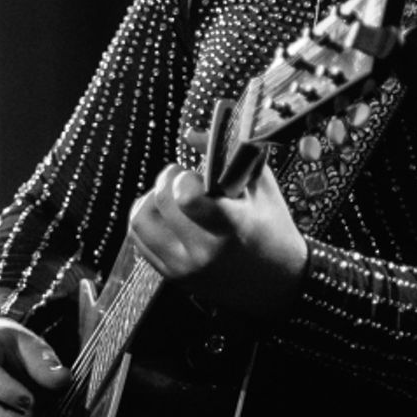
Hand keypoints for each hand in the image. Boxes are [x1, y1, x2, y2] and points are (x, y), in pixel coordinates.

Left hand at [128, 161, 307, 320]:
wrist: (278, 282)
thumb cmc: (273, 230)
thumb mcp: (261, 187)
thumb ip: (228, 154)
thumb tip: (191, 134)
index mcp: (231, 227)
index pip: (187, 198)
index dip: (184, 178)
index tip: (195, 175)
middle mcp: (204, 251)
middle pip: (160, 201)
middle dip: (168, 178)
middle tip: (184, 177)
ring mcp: (185, 267)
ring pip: (140, 219)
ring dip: (152, 199)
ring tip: (172, 197)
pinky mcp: (172, 276)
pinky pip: (139, 240)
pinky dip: (148, 219)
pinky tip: (166, 215)